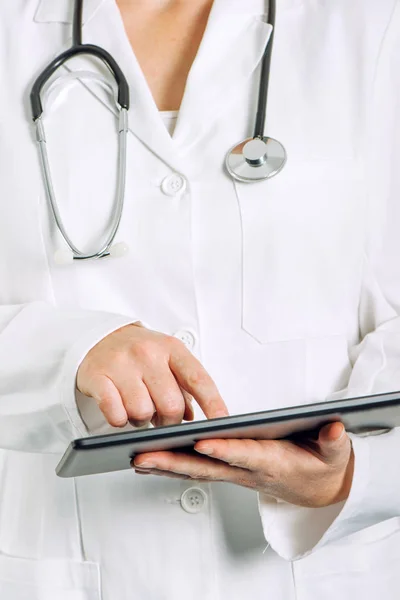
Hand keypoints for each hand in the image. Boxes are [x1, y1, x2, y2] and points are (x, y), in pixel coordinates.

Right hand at [77, 323, 228, 427]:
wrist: (100, 337)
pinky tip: (120, 410)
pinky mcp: (98, 377)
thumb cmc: (140, 353)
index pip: (198, 380)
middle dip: (169, 422)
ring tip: (138, 409)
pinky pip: (115, 413)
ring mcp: (122, 364)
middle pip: (170, 405)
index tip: (222, 423)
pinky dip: (120, 420)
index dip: (213, 404)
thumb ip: (185, 386)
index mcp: (172, 349)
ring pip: (142, 413)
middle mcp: (148, 354)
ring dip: (142, 420)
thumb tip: (193, 417)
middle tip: (162, 420)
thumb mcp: (168, 360)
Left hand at [133, 422, 353, 507]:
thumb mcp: (335, 453)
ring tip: (135, 457)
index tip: (201, 441)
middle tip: (144, 456)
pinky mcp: (229, 471)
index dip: (224, 449)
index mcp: (274, 462)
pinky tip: (150, 463)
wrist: (318, 488)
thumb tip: (333, 427)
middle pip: (208, 467)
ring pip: (197, 470)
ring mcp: (236, 473)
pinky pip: (197, 470)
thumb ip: (334, 441)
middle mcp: (249, 471)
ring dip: (166, 466)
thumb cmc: (322, 465)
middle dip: (175, 462)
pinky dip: (172, 468)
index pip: (245, 454)